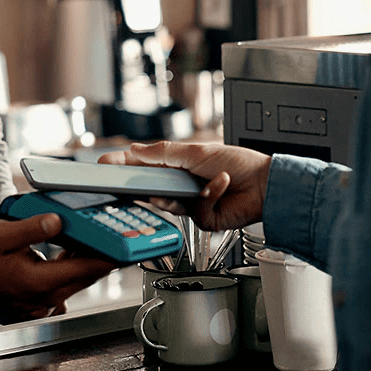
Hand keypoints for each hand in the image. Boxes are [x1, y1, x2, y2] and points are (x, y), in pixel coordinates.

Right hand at [0, 215, 119, 323]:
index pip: (88, 269)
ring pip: (73, 282)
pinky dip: (67, 271)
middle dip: (101, 257)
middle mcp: (45, 298)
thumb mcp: (4, 233)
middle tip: (113, 237)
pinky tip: (64, 254)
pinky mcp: (33, 304)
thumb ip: (34, 228)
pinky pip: (60, 288)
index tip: (128, 247)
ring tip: (87, 241)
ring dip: (83, 263)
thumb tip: (58, 221)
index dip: (110, 257)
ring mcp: (39, 304)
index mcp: (42, 281)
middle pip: (85, 277)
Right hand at [99, 141, 270, 232]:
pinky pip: (195, 211)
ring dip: (176, 194)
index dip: (124, 167)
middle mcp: (182, 185)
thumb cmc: (239, 162)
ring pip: (168, 205)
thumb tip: (135, 150)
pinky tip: (221, 184)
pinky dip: (209, 195)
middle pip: (150, 188)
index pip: (144, 166)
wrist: (266, 185)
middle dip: (140, 186)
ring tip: (187, 185)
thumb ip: (164, 153)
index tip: (103, 166)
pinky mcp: (202, 220)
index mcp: (178, 165)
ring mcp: (191, 204)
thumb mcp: (197, 151)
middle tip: (122, 184)